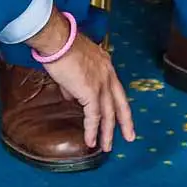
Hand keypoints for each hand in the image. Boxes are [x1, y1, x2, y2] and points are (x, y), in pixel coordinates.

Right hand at [41, 36, 136, 152]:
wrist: (57, 40)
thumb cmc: (60, 46)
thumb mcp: (73, 64)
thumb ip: (74, 83)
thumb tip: (71, 97)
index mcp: (105, 65)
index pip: (116, 89)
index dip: (119, 103)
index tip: (121, 114)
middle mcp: (107, 75)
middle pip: (120, 104)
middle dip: (125, 122)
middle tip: (129, 136)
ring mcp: (101, 84)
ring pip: (108, 114)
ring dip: (107, 132)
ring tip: (106, 146)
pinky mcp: (91, 92)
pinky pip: (94, 116)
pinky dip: (92, 130)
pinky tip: (91, 141)